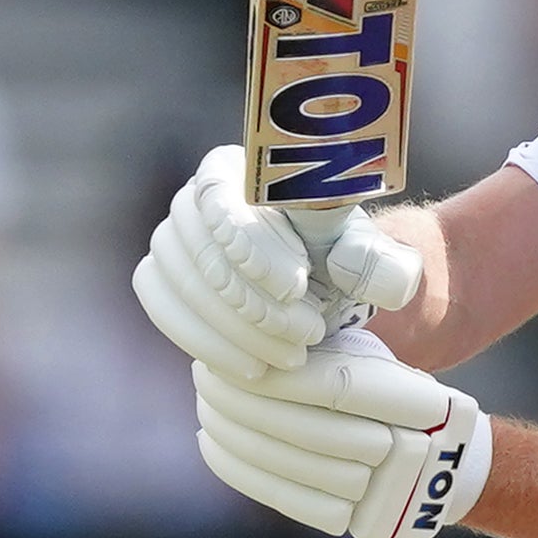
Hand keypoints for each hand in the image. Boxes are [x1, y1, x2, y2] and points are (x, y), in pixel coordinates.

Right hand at [133, 147, 425, 376]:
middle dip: (252, 300)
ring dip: (234, 327)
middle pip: (199, 245)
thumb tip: (379, 275)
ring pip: (179, 280)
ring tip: (291, 355)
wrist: (311, 293)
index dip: (250, 243)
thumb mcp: (362, 258)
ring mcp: (169, 240)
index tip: (293, 288)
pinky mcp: (158, 281)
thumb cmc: (335, 263)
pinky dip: (204, 342)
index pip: (222, 195)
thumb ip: (371, 261)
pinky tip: (252, 367)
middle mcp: (195, 200)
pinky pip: (163, 308)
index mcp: (240, 171)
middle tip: (307, 333)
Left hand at [194, 329, 490, 537]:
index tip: (236, 355)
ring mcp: (383, 493)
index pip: (337, 387)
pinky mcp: (357, 521)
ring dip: (237, 435)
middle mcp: (408, 451)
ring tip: (205, 404)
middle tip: (204, 376)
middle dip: (246, 403)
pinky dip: (242, 472)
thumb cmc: (390, 394)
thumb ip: (327, 351)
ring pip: (295, 466)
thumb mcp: (375, 359)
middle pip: (310, 429)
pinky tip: (211, 441)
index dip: (279, 376)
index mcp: (420, 401)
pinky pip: (290, 501)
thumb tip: (251, 333)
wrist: (441, 461)